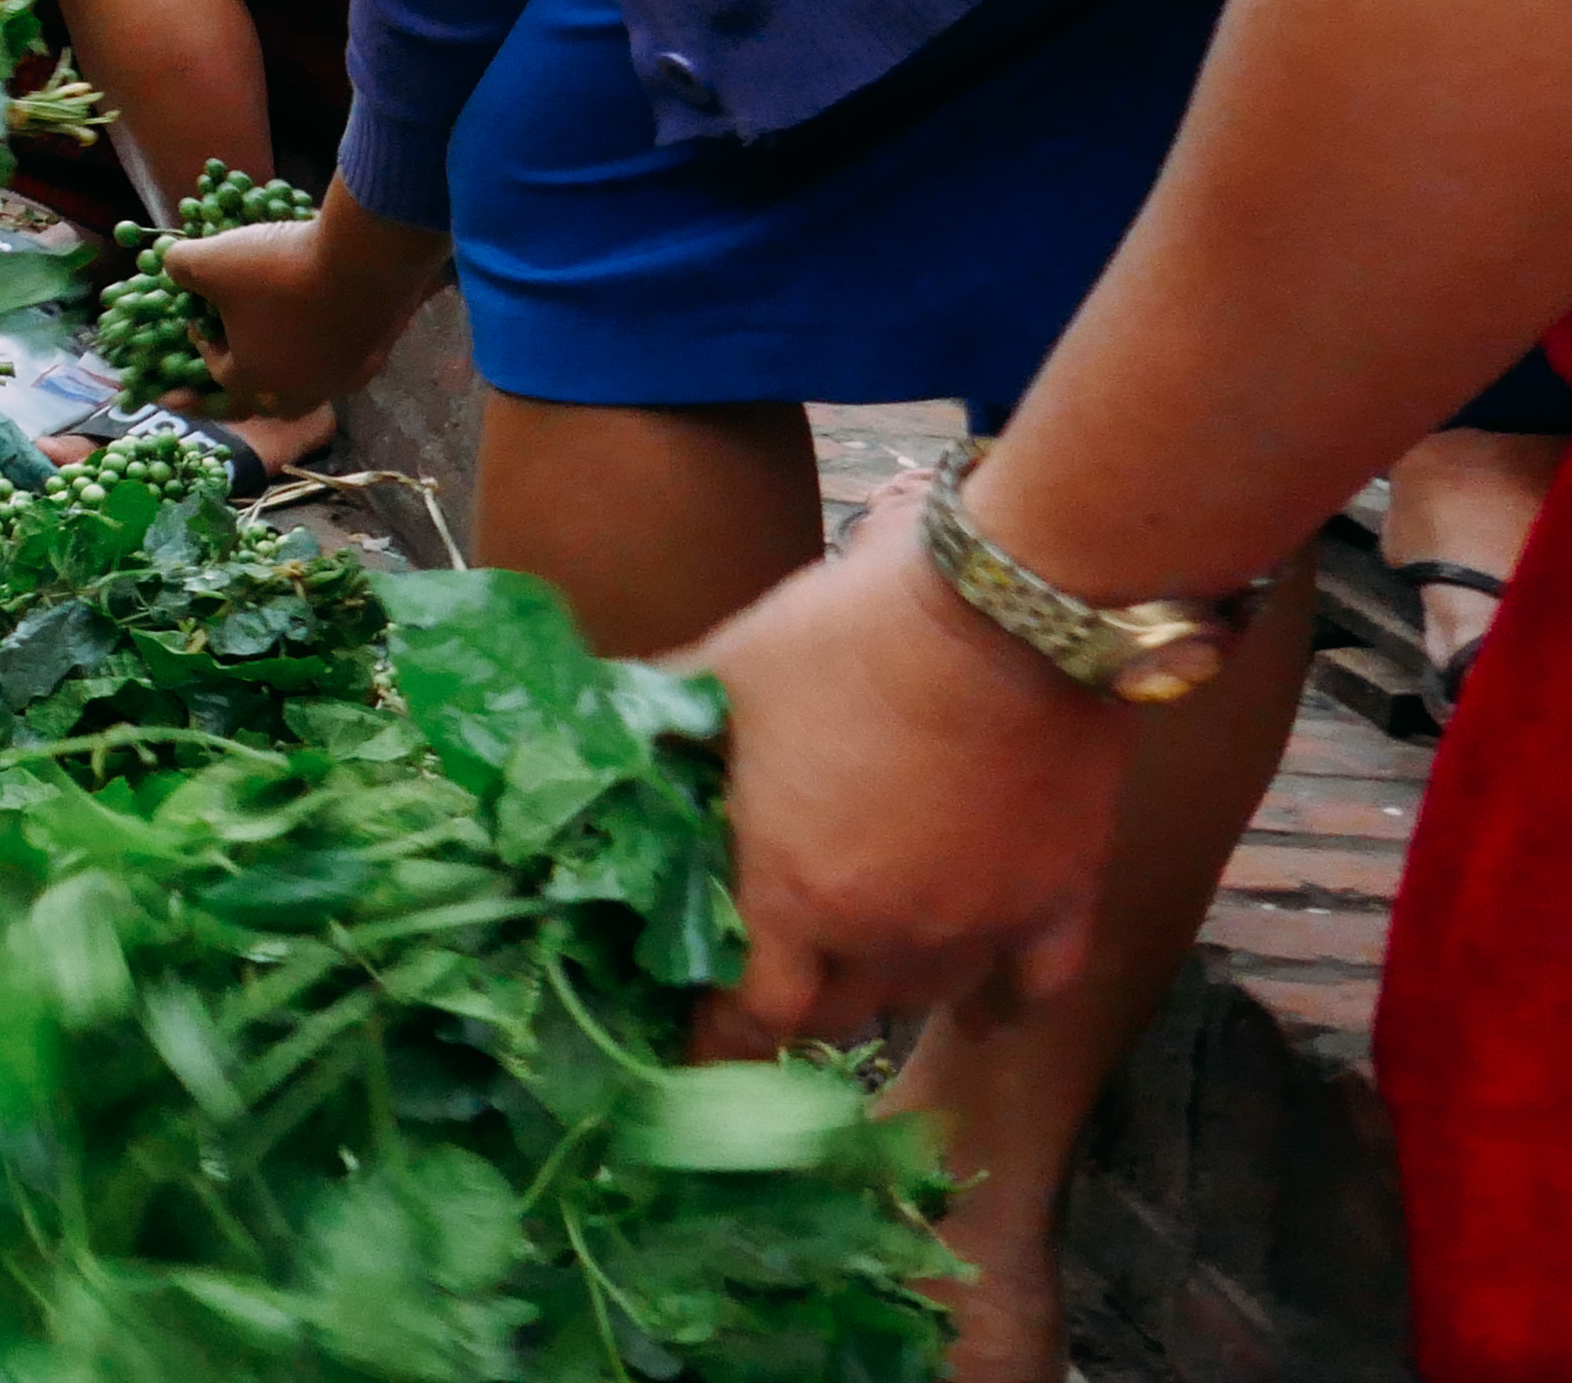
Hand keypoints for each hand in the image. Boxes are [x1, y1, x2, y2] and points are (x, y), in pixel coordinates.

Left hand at [165, 208, 445, 416]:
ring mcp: (343, 379)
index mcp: (254, 379)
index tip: (200, 322)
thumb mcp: (211, 260)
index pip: (220, 374)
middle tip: (239, 358)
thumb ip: (180, 264)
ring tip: (284, 347)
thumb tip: (171, 261)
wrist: (363, 259)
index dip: (204, 346)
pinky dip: (331, 350)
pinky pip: (345, 363)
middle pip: (267, 398)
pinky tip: (329, 328)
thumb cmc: (277, 269)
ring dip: (293, 369)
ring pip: (311, 386)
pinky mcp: (375, 357)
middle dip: (249, 380)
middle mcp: (301, 391)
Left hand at [683, 495, 1129, 1048]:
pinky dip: (1001, 1002)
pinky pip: (1032, 987)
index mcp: (797, 894)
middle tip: (773, 977)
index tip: (696, 1044)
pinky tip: (983, 1006)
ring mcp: (982, 925)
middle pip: (837, 1015)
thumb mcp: (728, 671)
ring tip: (856, 962)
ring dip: (883, 987)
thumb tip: (596, 714)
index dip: (718, 1040)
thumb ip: (663, 715)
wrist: (1001, 612)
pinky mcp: (1059, 899)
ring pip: (924, 997)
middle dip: (796, 1005)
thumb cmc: (844, 640)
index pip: (753, 1016)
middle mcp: (889, 934)